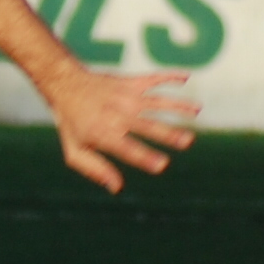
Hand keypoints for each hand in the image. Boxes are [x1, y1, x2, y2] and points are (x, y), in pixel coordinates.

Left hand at [45, 68, 199, 192]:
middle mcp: (117, 114)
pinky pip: (153, 78)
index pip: (127, 148)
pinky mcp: (131, 82)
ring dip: (178, 104)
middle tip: (188, 141)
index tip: (162, 165)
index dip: (144, 157)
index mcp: (103, 134)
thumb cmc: (72, 123)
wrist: (65, 84)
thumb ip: (95, 169)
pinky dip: (169, 76)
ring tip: (198, 110)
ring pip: (156, 101)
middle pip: (147, 125)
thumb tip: (118, 188)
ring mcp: (125, 97)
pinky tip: (187, 77)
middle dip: (168, 133)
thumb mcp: (75, 151)